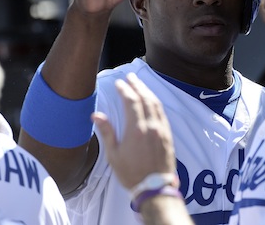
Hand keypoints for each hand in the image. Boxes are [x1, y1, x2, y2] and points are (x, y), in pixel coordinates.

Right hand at [92, 73, 175, 189]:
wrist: (155, 187)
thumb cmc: (131, 173)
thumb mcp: (114, 155)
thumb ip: (107, 132)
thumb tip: (96, 115)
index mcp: (136, 129)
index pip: (131, 101)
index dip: (124, 90)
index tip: (118, 83)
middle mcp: (151, 126)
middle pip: (145, 98)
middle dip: (137, 85)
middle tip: (130, 76)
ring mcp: (162, 129)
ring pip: (155, 104)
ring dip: (147, 91)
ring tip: (139, 84)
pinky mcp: (168, 134)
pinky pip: (162, 113)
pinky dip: (155, 102)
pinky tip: (151, 100)